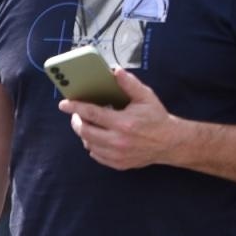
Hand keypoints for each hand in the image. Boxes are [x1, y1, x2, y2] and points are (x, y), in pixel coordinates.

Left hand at [60, 69, 181, 170]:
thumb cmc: (156, 118)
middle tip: (77, 114)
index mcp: (124, 123)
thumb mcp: (146, 97)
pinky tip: (98, 137)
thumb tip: (114, 71)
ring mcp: (117, 155)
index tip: (64, 104)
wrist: (171, 143)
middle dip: (76, 121)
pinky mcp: (118, 164)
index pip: (92, 113)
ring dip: (84, 133)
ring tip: (89, 124)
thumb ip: (129, 84)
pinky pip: (95, 155)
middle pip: (85, 131)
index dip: (75, 107)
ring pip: (88, 144)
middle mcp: (118, 141)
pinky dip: (93, 145)